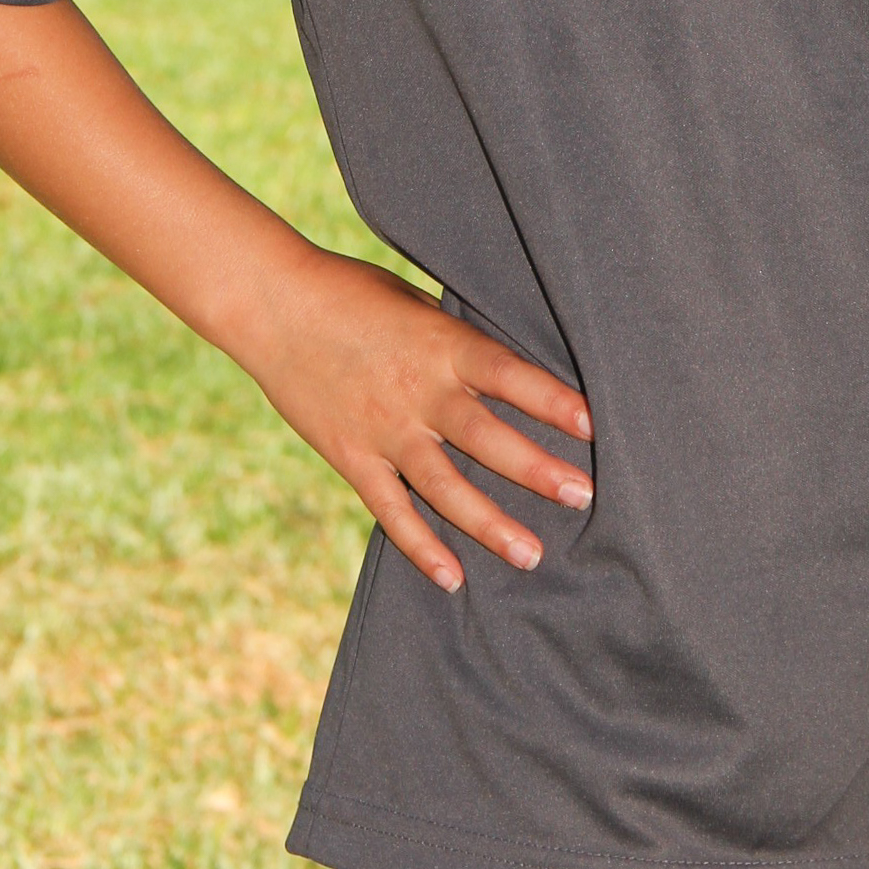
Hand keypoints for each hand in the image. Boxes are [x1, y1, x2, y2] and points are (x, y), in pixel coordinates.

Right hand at [232, 249, 593, 590]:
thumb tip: (508, 371)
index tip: (595, 425)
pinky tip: (452, 577)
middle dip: (538, 469)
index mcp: (441, 344)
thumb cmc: (353, 291)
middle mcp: (418, 391)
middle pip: (487, 438)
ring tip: (532, 554)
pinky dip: (420, 546)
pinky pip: (391, 509)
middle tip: (583, 496)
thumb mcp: (418, 303)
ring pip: (444, 487)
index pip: (509, 375)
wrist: (273, 303)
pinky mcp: (351, 456)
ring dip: (489, 523)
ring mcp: (383, 429)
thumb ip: (458, 342)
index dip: (552, 401)